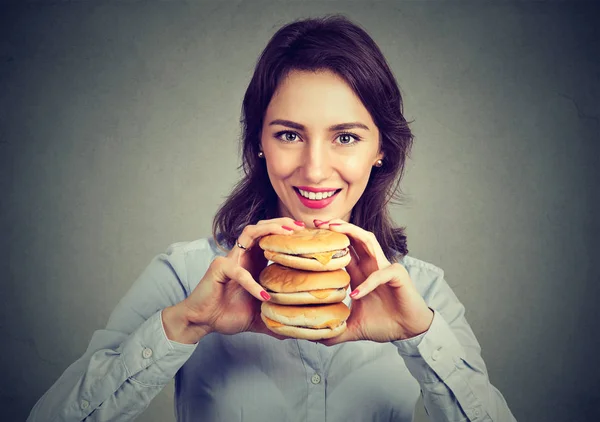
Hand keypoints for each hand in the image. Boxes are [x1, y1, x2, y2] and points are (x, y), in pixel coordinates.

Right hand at [163, 218, 304, 342]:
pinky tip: (263, 295)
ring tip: (288, 234)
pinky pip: (238, 271)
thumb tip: (293, 333)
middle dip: (282, 223)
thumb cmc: (227, 314)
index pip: (271, 239)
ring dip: (270, 230)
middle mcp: (243, 256)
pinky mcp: (219, 268)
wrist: (203, 322)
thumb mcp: (259, 317)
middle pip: (262, 227)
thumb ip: (275, 320)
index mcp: (254, 262)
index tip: (306, 236)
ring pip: (250, 232)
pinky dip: (252, 282)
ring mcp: (230, 259)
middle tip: (300, 228)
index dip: (288, 235)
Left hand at [315, 220, 433, 344]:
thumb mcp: (353, 328)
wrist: (408, 332)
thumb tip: (313, 339)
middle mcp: (370, 266)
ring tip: (333, 229)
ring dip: (351, 232)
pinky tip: (356, 294)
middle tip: (317, 223)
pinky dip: (368, 282)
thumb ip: (334, 331)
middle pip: (353, 237)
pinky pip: (381, 274)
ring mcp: (384, 267)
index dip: (327, 242)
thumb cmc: (384, 324)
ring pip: (368, 241)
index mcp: (359, 273)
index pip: (342, 251)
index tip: (308, 236)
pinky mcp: (397, 275)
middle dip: (336, 227)